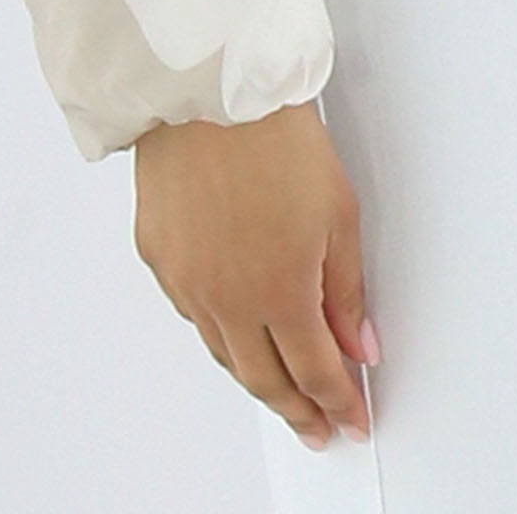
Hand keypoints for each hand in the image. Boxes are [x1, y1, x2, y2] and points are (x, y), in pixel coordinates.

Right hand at [132, 100, 379, 449]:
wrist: (209, 90)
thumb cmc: (275, 136)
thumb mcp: (338, 211)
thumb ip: (347, 290)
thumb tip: (358, 344)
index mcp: (277, 293)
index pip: (314, 371)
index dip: (336, 402)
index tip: (350, 417)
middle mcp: (226, 300)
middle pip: (264, 380)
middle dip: (296, 410)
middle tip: (316, 426)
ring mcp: (187, 283)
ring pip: (224, 352)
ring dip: (256, 376)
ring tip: (281, 388)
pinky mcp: (158, 257)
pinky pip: (192, 313)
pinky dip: (219, 330)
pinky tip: (235, 327)